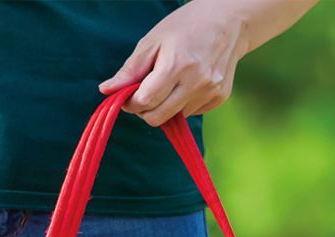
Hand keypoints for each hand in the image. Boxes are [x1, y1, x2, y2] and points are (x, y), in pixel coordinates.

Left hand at [99, 0, 254, 126]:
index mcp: (176, 66)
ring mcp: (210, 92)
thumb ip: (130, 70)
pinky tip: (187, 83)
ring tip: (170, 82)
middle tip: (144, 93)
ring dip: (165, 106)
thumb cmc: (185, 27)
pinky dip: (182, 103)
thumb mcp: (152, 41)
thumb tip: (106, 91)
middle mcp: (196, 83)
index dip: (131, 103)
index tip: (128, 95)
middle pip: (158, 117)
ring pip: (174, 117)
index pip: (145, 102)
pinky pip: (191, 112)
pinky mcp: (219, 98)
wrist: (228, 22)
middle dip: (145, 109)